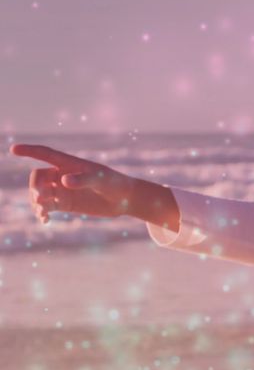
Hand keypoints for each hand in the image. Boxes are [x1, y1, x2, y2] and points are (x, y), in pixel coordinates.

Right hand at [10, 144, 137, 223]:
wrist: (124, 200)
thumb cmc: (115, 184)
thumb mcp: (101, 180)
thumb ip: (83, 180)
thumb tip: (63, 181)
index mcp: (70, 163)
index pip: (45, 154)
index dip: (29, 151)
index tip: (13, 149)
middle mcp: (62, 175)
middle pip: (38, 177)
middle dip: (35, 186)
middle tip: (41, 198)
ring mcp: (62, 190)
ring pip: (39, 193)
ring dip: (36, 202)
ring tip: (43, 212)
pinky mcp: (65, 204)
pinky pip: (46, 207)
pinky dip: (42, 213)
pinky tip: (45, 220)